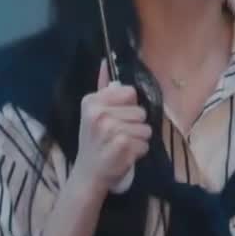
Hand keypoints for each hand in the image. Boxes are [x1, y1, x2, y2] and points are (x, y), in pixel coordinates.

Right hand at [72, 60, 151, 196]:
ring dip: (138, 140)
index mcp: (92, 101)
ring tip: (121, 146)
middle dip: (134, 125)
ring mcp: (110, 129)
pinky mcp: (122, 145)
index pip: (130, 93)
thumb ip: (103, 88)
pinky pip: (145, 144)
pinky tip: (124, 155)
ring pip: (146, 129)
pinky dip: (139, 152)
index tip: (115, 118)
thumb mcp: (93, 112)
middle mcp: (99, 113)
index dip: (128, 107)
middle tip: (117, 136)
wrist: (88, 174)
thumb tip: (106, 61)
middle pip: (140, 112)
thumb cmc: (93, 141)